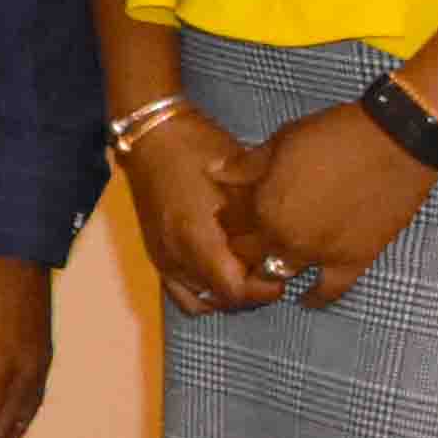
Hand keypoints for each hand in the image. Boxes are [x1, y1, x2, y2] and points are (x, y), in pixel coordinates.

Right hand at [120, 104, 277, 313]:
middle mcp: (177, 255)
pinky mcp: (157, 254)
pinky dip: (203, 294)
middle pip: (222, 299)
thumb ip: (259, 219)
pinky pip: (181, 293)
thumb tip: (281, 246)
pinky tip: (220, 277)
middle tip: (273, 272)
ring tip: (248, 275)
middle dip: (251, 292)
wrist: (154, 137)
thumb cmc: (201, 151)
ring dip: (228, 295)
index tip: (283, 273)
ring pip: (203, 300)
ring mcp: (163, 257)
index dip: (263, 289)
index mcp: (197, 237)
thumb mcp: (240, 180)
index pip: (235, 289)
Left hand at [224, 106, 437, 309]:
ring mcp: (319, 253)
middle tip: (249, 239)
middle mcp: (285, 238)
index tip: (230, 216)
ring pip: (281, 273)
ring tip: (270, 262)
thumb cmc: (333, 136)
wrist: (394, 143)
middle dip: (243, 247)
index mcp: (263, 207)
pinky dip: (315, 297)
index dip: (228, 221)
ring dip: (272, 268)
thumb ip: (245, 166)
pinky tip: (305, 300)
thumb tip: (213, 172)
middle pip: (248, 255)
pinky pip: (329, 290)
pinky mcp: (354, 261)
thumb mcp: (280, 143)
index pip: (230, 226)